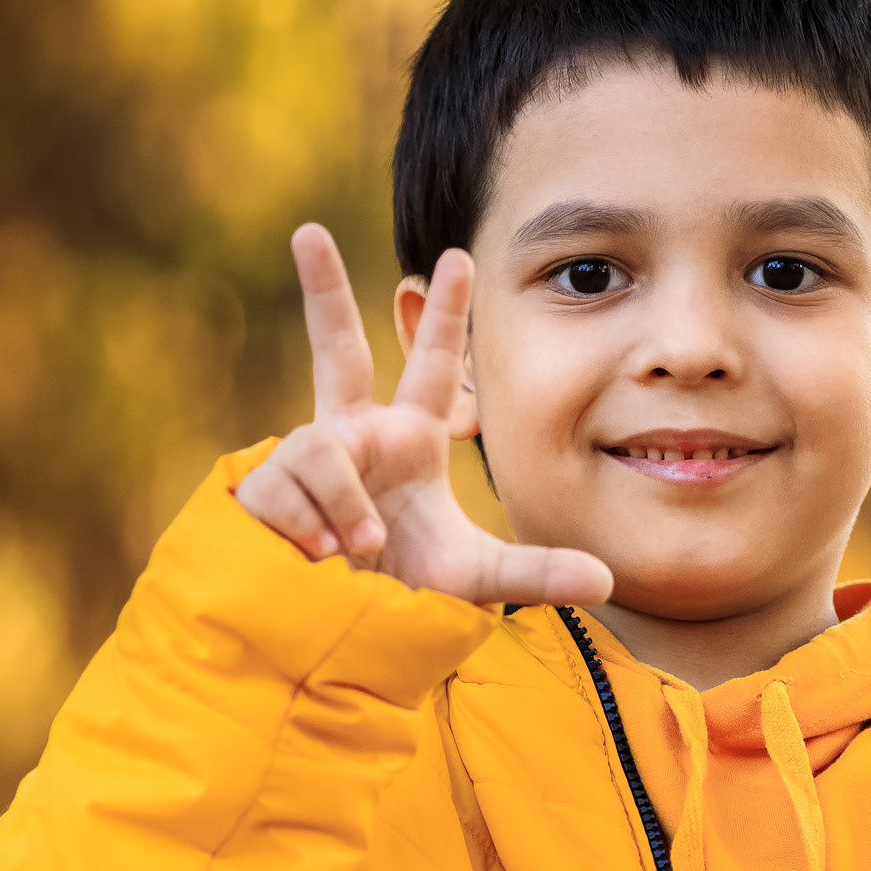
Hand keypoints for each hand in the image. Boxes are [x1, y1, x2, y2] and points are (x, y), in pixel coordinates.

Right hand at [236, 225, 611, 609]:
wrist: (334, 639)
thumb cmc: (400, 597)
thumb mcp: (473, 581)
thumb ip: (536, 574)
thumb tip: (607, 582)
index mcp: (408, 442)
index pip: (432, 368)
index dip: (448, 316)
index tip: (461, 257)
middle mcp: (355, 437)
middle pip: (338, 348)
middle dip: (322, 288)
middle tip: (308, 231)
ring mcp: (306, 459)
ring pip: (321, 454)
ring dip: (346, 508)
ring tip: (360, 550)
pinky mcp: (263, 489)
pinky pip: (290, 491)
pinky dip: (312, 530)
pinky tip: (317, 556)